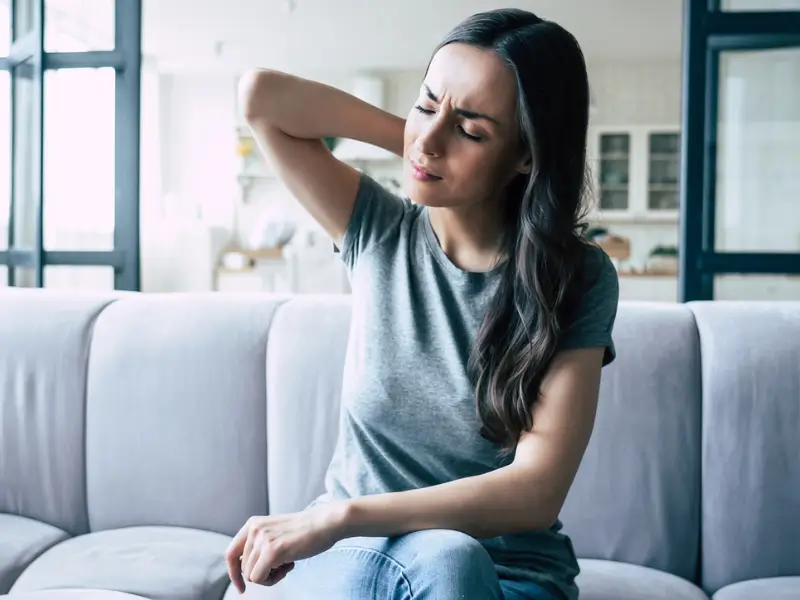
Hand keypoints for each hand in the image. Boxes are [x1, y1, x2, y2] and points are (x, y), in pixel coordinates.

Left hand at [225, 503, 346, 592]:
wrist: (325, 523)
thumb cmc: (305, 531)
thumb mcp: (275, 533)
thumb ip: (259, 545)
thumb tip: (246, 570)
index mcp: (252, 524)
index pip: (230, 554)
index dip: (234, 574)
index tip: (242, 587)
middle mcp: (254, 529)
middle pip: (243, 569)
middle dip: (262, 574)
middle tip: (282, 567)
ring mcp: (262, 539)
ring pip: (251, 576)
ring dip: (269, 577)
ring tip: (287, 564)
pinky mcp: (272, 550)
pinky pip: (259, 579)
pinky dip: (272, 580)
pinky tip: (289, 566)